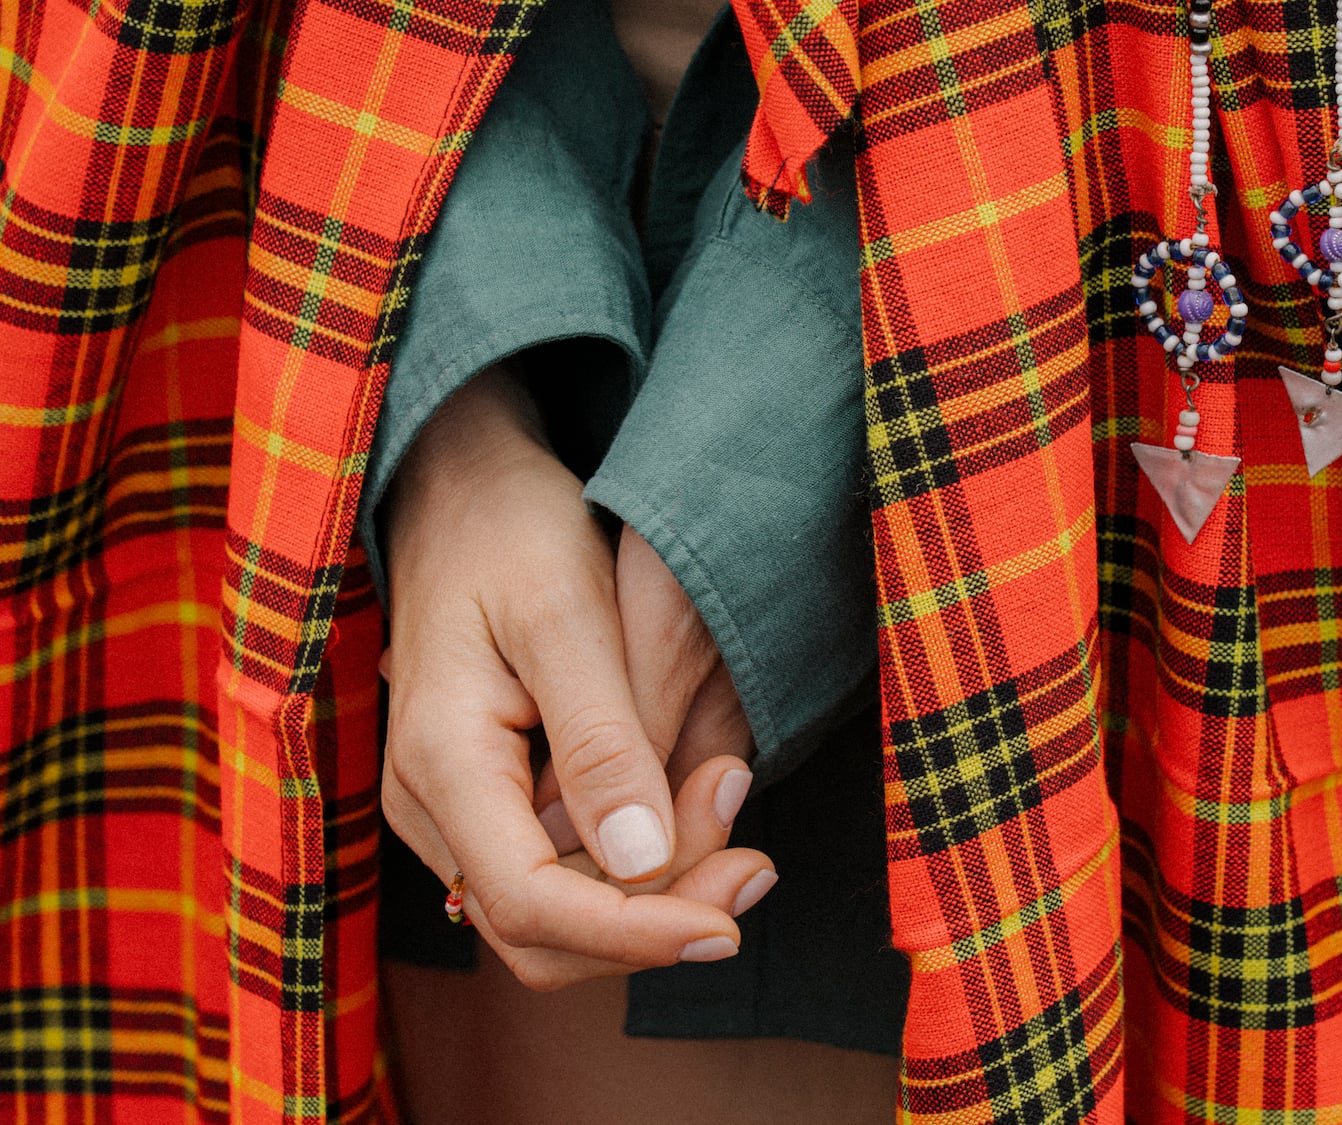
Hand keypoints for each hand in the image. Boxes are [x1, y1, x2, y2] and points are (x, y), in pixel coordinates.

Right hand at [378, 368, 773, 990]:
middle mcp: (431, 807)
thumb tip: (642, 861)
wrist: (462, 485)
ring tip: (731, 790)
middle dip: (657, 916)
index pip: (532, 905)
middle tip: (757, 857)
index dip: (637, 935)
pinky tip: (699, 787)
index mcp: (442, 763)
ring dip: (657, 883)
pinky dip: (636, 852)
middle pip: (543, 933)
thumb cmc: (513, 529)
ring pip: (558, 910)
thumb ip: (602, 741)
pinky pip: (560, 866)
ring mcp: (452, 809)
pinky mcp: (487, 797)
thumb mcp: (566, 615)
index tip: (732, 927)